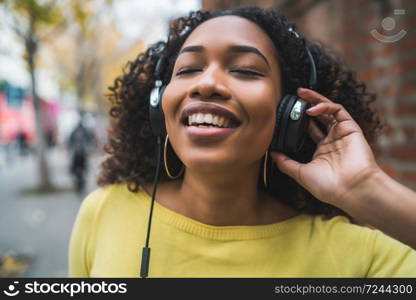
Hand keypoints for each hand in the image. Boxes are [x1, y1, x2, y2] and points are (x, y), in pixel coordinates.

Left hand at [270, 88, 381, 207]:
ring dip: (316, 99)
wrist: (351, 189)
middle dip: (308, 104)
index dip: (299, 120)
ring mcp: (341, 133)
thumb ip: (285, 163)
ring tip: (301, 93)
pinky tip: (312, 109)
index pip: (310, 129)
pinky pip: (338, 111)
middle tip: (295, 95)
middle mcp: (332, 140)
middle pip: (319, 116)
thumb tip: (271, 154)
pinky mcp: (350, 128)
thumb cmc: (328, 186)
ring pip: (329, 109)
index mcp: (322, 150)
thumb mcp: (300, 173)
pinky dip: (325, 107)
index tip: (286, 113)